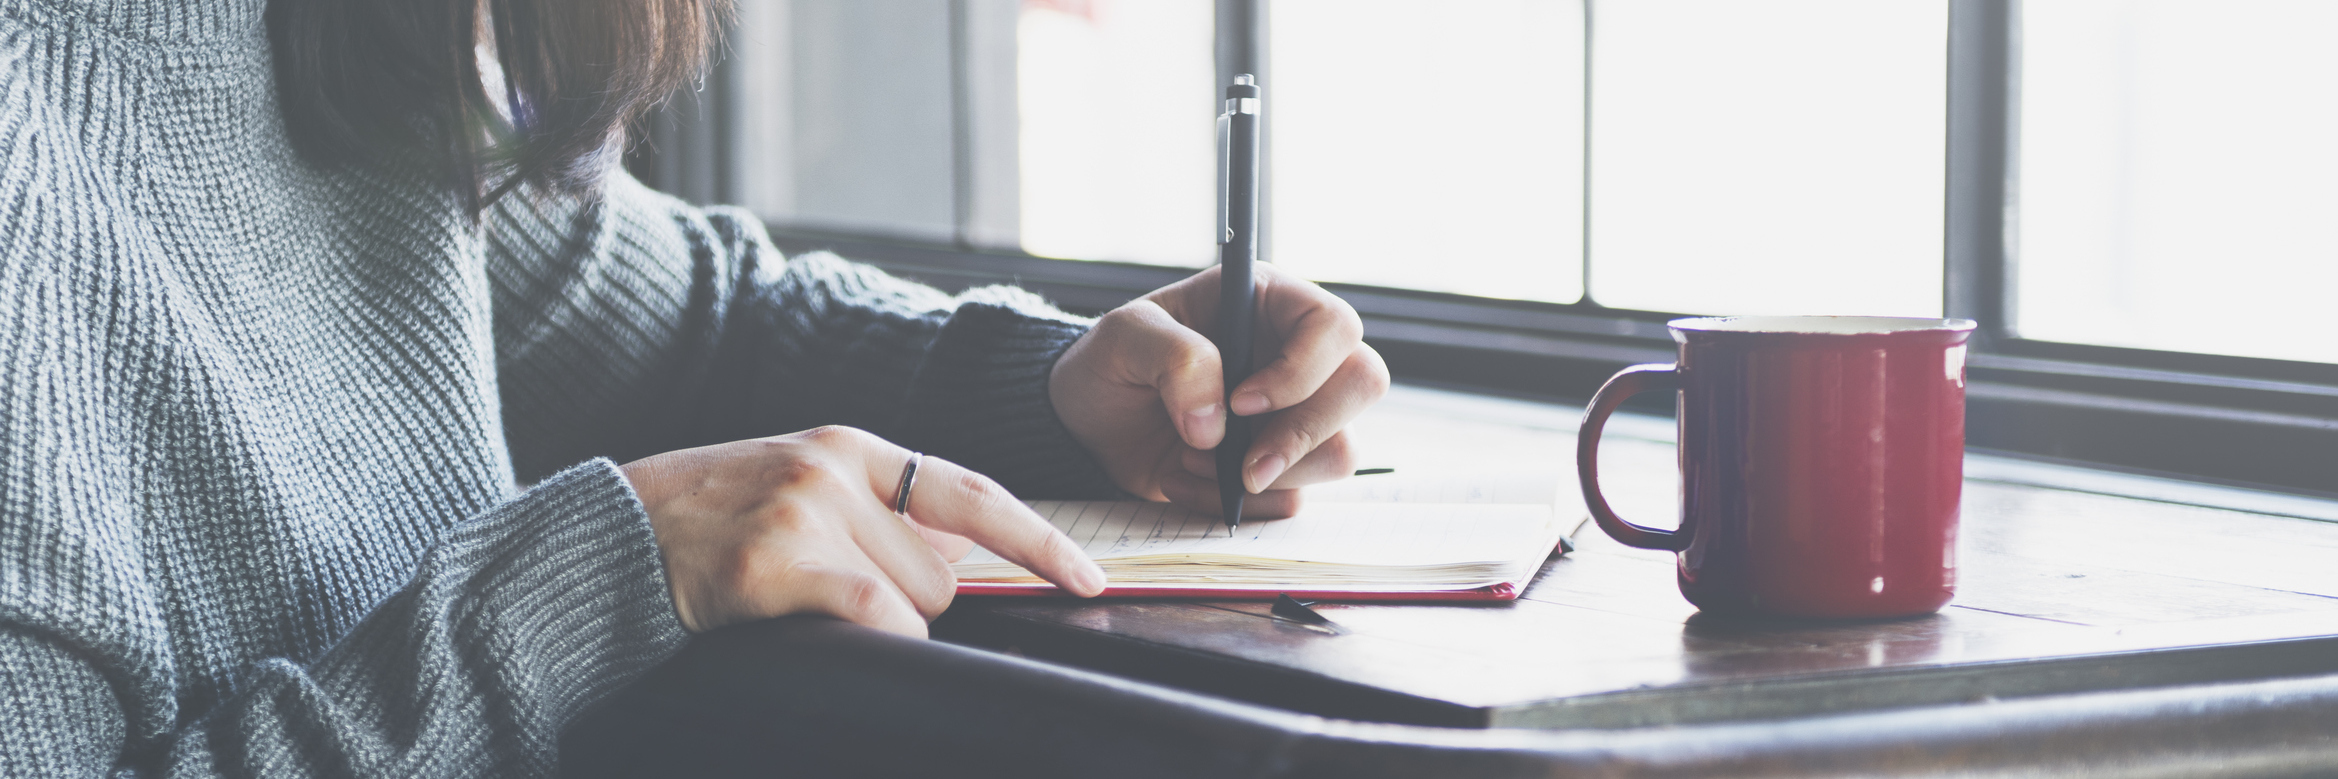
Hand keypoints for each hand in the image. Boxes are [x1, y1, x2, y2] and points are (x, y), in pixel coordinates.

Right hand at [623, 426, 1107, 635]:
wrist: (607, 539)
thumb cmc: (706, 528)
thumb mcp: (796, 493)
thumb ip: (876, 517)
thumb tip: (961, 567)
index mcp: (850, 448)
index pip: (972, 492)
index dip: (1038, 539)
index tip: (1090, 578)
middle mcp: (835, 469)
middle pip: (943, 571)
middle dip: (908, 603)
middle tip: (827, 596)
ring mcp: (805, 511)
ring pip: (913, 604)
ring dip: (876, 626)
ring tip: (797, 604)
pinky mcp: (775, 562)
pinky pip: (875, 618)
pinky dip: (875, 641)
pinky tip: (822, 633)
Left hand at [1050, 264, 1388, 517]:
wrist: (1088, 424)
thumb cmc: (1111, 363)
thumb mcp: (1124, 338)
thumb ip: (1175, 359)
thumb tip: (1218, 424)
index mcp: (1269, 303)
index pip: (1334, 325)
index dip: (1303, 369)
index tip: (1242, 403)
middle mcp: (1298, 355)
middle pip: (1363, 385)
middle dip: (1306, 434)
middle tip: (1242, 464)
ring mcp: (1296, 414)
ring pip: (1341, 451)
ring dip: (1267, 475)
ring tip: (1190, 463)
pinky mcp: (1281, 466)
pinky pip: (1295, 499)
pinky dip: (1239, 506)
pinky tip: (1184, 482)